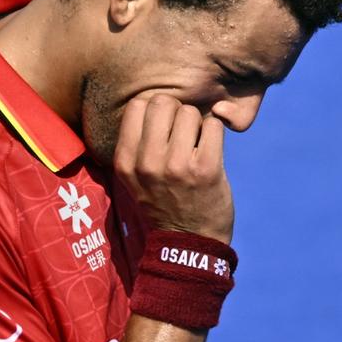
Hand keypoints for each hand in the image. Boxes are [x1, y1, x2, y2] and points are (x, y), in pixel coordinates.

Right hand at [112, 93, 232, 241]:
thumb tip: (153, 100)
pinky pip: (214, 125)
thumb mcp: (135, 178)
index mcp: (126, 162)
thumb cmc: (164, 202)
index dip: (155, 110)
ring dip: (198, 124)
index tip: (163, 127)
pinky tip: (210, 152)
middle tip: (183, 135)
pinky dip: (215, 133)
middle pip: (163, 102)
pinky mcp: (206, 168)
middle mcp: (147, 162)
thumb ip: (137, 143)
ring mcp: (177, 165)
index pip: (138, 106)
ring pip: (189, 112)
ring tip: (195, 147)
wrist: (189, 242)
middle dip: (177, 112)